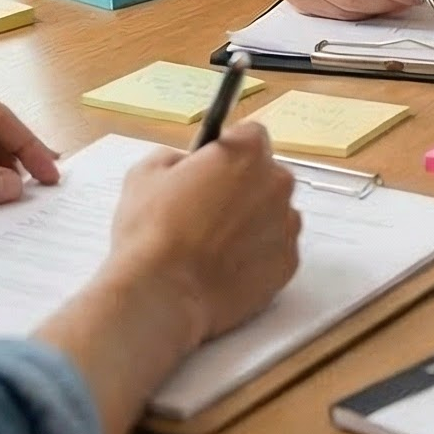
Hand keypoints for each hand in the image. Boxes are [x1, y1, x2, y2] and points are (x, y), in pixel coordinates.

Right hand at [105, 122, 300, 343]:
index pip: (250, 136)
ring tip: (214, 246)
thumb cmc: (151, 234)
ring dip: (252, 222)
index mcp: (247, 152)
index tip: (210, 170)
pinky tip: (226, 268)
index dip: (228, 152)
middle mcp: (277, 183)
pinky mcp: (289, 264)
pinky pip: (276, 250)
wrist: (162, 296)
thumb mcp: (145, 174)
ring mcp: (287, 225)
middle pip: (265, 176)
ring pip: (274, 214)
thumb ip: (173, 158)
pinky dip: (258, 256)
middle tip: (207, 212)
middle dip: (242, 188)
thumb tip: (183, 164)